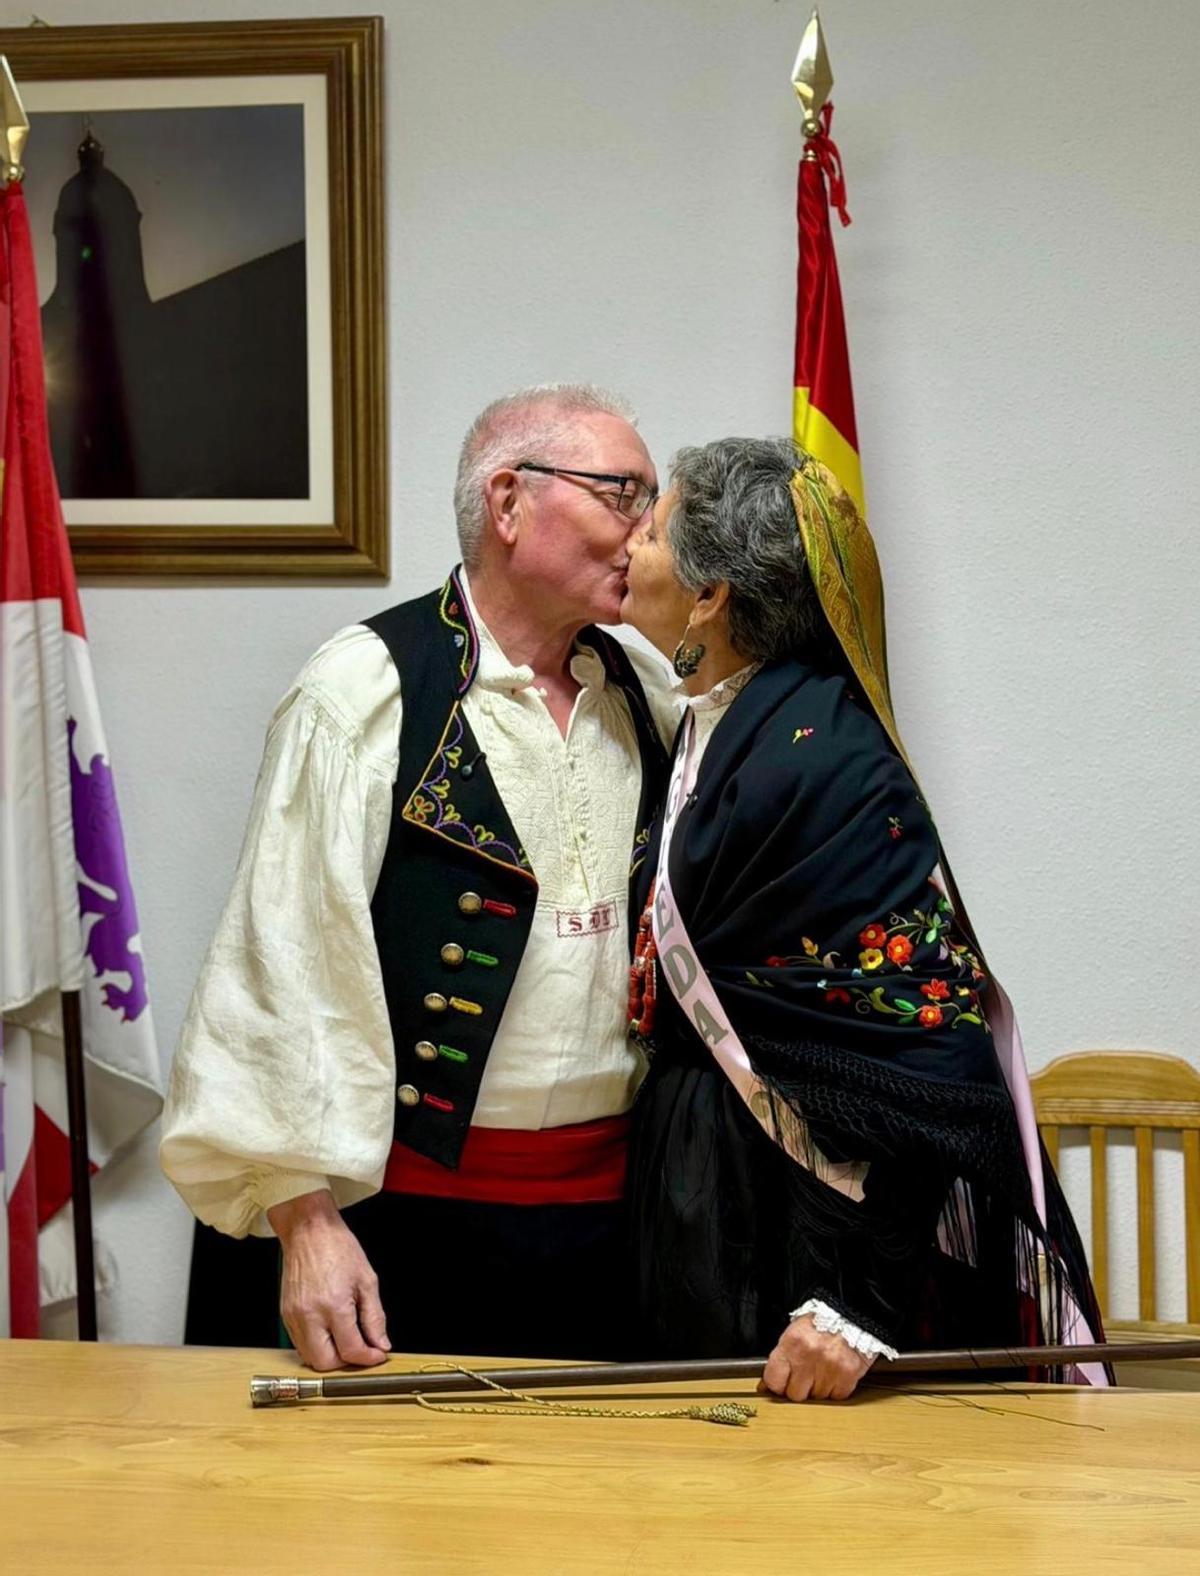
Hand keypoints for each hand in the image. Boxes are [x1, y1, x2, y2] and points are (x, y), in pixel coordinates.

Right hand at [268, 1189, 390, 1370]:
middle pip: (325, 1363)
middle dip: (346, 1363)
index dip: (368, 1358)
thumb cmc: (338, 1247)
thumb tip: (381, 1343)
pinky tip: (329, 1332)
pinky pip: (299, 1344)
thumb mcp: (367, 1280)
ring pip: (309, 1358)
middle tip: (361, 1350)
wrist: (309, 1230)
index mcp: (334, 1305)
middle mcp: (310, 1315)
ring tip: (346, 1340)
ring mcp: (294, 1316)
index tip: (377, 1355)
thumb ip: (375, 1317)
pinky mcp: (285, 1315)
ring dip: (329, 1356)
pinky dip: (316, 1345)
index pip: (351, 1350)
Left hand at [761, 1312, 870, 1401]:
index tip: (781, 1384)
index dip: (777, 1385)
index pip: (774, 1380)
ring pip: (817, 1398)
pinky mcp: (848, 1375)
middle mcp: (809, 1356)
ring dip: (818, 1388)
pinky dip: (836, 1389)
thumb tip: (768, 1384)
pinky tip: (835, 1373)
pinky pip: (836, 1396)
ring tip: (823, 1369)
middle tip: (805, 1375)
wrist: (851, 1316)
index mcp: (792, 1342)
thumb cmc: (821, 1323)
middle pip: (795, 1394)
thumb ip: (782, 1357)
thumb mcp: (795, 1331)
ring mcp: (829, 1367)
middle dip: (799, 1388)